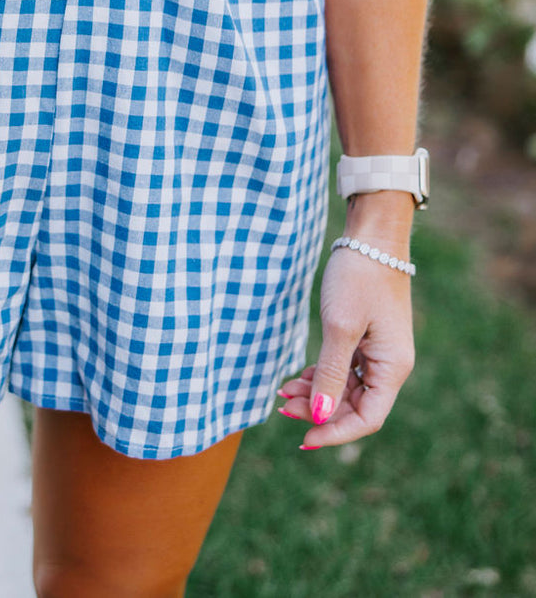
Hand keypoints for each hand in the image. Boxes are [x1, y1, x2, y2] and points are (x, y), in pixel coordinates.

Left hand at [276, 237, 415, 448]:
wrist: (370, 237)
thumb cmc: (359, 277)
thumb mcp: (340, 326)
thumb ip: (331, 373)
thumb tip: (321, 416)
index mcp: (392, 367)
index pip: (368, 419)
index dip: (335, 433)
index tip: (303, 438)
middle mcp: (389, 365)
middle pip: (354, 406)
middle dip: (319, 411)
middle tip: (283, 406)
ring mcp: (377, 352)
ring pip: (346, 389)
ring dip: (317, 394)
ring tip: (283, 392)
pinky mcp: (365, 339)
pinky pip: (344, 370)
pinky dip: (321, 375)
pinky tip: (297, 377)